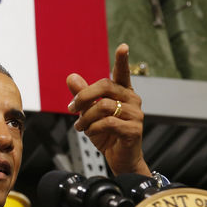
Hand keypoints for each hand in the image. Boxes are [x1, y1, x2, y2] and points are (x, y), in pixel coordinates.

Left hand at [66, 43, 149, 175]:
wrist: (120, 160)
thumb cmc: (107, 135)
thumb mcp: (90, 113)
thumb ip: (82, 95)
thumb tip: (71, 77)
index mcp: (123, 93)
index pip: (123, 73)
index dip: (122, 60)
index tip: (123, 46)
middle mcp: (132, 100)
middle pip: (105, 86)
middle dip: (83, 96)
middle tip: (71, 108)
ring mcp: (135, 115)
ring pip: (103, 106)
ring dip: (85, 117)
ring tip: (80, 126)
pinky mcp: (133, 130)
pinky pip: (107, 123)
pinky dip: (93, 128)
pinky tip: (90, 133)